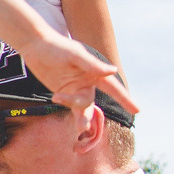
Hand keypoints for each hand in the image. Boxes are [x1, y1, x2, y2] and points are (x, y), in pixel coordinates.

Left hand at [20, 36, 136, 120]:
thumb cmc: (58, 47)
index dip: (125, 98)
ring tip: (80, 128)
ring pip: (81, 107)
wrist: (36, 45)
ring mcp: (74, 88)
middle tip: (83, 125)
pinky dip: (66, 105)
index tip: (138, 110)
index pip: (113, 88)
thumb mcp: (75, 55)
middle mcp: (87, 82)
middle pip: (90, 102)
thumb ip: (92, 65)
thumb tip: (113, 70)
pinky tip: (56, 98)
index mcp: (95, 72)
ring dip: (80, 117)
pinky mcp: (62, 92)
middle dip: (87, 114)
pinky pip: (69, 105)